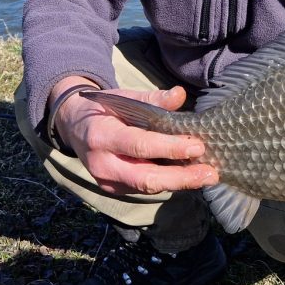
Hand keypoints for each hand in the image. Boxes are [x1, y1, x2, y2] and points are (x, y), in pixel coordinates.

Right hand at [49, 77, 218, 195]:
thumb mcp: (123, 98)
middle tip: (210, 173)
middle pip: (145, 178)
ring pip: (147, 188)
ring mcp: (107, 181)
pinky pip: (144, 189)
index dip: (169, 148)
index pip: (140, 145)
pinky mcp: (114, 189)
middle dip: (180, 178)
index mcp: (101, 136)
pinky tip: (188, 176)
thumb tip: (180, 95)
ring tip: (206, 175)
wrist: (74, 126)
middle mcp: (102, 164)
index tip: (197, 146)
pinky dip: (168, 183)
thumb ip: (152, 100)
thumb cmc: (104, 109)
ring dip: (179, 183)